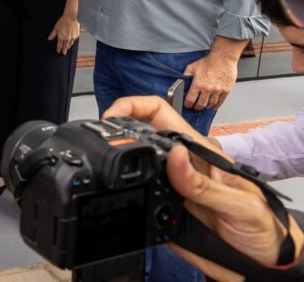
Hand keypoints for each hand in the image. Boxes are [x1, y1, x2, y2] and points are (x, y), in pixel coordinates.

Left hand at [48, 13, 79, 54]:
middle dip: (64, 50)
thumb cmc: (63, 21)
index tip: (58, 51)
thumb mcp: (56, 27)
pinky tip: (71, 42)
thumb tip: (49, 38)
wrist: (71, 17)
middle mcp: (67, 39)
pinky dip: (72, 42)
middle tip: (63, 53)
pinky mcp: (77, 35)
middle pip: (65, 47)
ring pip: (70, 44)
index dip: (58, 49)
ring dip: (68, 47)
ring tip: (67, 48)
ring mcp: (72, 38)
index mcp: (61, 37)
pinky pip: (74, 40)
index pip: (59, 46)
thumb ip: (53, 34)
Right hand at [103, 95, 303, 276]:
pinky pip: (138, 197)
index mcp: (198, 152)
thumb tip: (174, 156)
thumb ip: (204, 184)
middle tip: (101, 140)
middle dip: (116, 131)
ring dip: (119, 163)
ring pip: (134, 165)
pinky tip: (123, 197)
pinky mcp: (164, 210)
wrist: (265, 261)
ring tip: (106, 164)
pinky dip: (126, 195)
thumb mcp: (238, 204)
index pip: (159, 113)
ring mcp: (170, 187)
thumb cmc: (263, 226)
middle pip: (139, 135)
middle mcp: (181, 166)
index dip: (132, 106)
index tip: (112, 115)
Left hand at [184, 51, 237, 110]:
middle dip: (196, 107)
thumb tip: (180, 81)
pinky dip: (216, 105)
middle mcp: (208, 89)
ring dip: (206, 106)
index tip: (187, 105)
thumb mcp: (192, 67)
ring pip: (211, 104)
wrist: (223, 58)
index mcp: (198, 84)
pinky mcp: (226, 90)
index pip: (190, 99)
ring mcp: (218, 90)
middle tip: (195, 107)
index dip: (188, 104)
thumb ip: (185, 75)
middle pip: (201, 104)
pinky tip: (214, 106)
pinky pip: (221, 101)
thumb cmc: (208, 62)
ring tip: (204, 106)